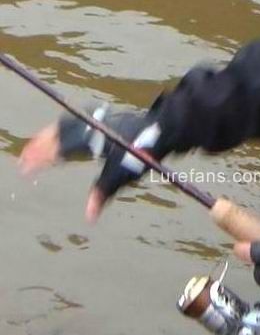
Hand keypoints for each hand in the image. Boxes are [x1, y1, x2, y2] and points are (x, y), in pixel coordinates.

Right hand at [20, 106, 169, 222]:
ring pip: (64, 125)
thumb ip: (102, 195)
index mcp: (87, 140)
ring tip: (37, 149)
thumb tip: (89, 218)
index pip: (55, 151)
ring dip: (48, 136)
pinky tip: (63, 135)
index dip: (38, 160)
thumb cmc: (140, 152)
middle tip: (24, 161)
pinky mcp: (104, 116)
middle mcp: (88, 125)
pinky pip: (75, 121)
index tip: (24, 171)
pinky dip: (62, 129)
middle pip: (55, 134)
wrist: (162, 129)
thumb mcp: (120, 175)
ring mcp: (96, 118)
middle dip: (38, 147)